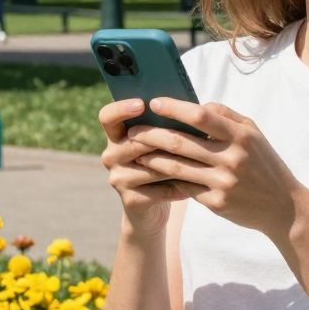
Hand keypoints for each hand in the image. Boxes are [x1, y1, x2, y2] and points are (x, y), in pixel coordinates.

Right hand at [98, 98, 191, 235]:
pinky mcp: (130, 199)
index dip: (121, 108)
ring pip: (151, 165)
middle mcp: (111, 155)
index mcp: (116, 135)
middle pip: (133, 141)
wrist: (153, 205)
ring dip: (178, 162)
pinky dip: (181, 186)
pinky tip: (199, 183)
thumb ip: (167, 125)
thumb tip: (195, 106)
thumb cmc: (163, 163)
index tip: (142, 104)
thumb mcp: (161, 142)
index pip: (107, 116)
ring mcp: (118, 178)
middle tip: (189, 134)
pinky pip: (160, 189)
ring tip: (201, 159)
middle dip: (162, 138)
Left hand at [126, 98, 299, 236]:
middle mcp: (232, 158)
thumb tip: (195, 105)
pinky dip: (168, 179)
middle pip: (181, 142)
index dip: (174, 108)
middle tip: (133, 131)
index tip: (154, 102)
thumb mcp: (253, 134)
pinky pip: (185, 187)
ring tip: (136, 151)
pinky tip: (153, 173)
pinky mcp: (217, 203)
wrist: (283, 207)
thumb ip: (226, 116)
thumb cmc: (265, 164)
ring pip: (177, 167)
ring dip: (152, 158)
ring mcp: (223, 182)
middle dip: (152, 135)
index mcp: (241, 135)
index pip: (201, 116)